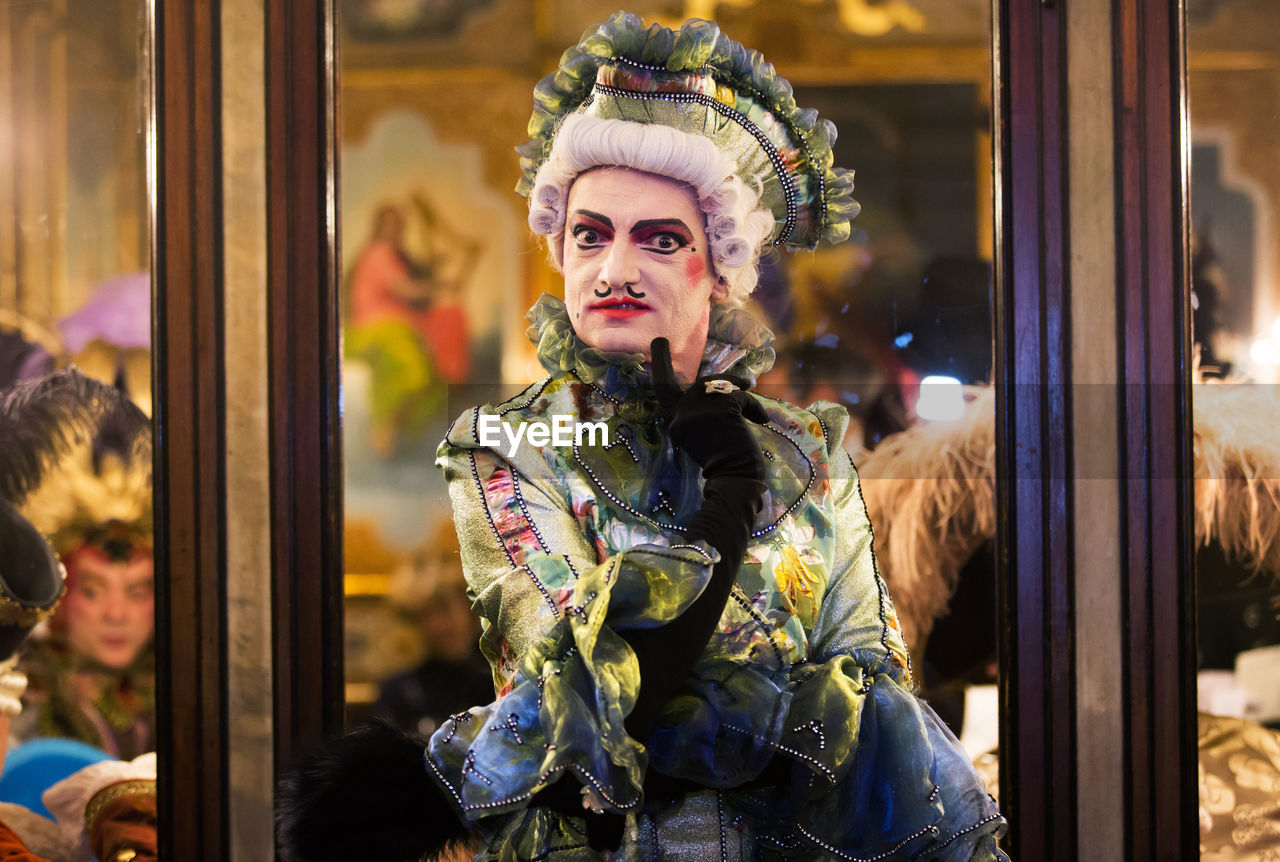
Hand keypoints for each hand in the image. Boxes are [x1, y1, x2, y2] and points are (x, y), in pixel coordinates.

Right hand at [649, 338, 768, 481]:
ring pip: (725, 387)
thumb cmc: (719, 461)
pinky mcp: (723, 409)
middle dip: (725, 375)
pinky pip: (742, 397)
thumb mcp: (698, 434)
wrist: (733, 478)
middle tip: (741, 376)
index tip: (660, 340)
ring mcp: (701, 409)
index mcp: (674, 419)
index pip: (663, 388)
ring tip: (753, 405)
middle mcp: (682, 412)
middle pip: (701, 382)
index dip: (661, 362)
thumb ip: (697, 411)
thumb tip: (715, 386)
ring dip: (742, 393)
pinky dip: (754, 407)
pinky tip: (760, 420)